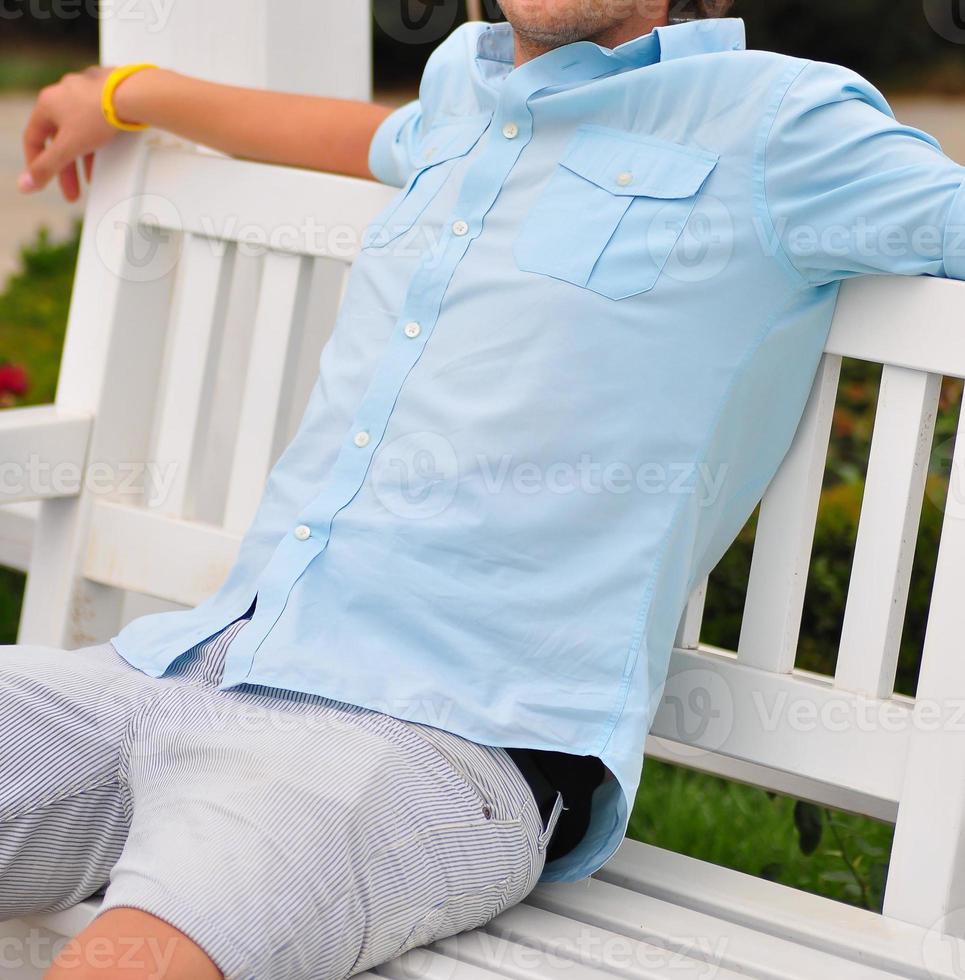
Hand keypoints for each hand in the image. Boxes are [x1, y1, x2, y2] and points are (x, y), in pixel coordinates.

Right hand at [19, 65, 120, 200]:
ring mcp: (85, 92)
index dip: (36, 162)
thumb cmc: (99, 115)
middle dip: (66, 169)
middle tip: (73, 191)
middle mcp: (64, 94)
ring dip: (83, 158)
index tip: (42, 178)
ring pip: (79, 132)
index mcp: (48, 103)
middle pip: (59, 139)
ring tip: (92, 176)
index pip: (33, 137)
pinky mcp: (106, 95)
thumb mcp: (69, 147)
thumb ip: (47, 167)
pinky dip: (98, 142)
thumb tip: (26, 184)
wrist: (131, 96)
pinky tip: (106, 154)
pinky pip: (96, 123)